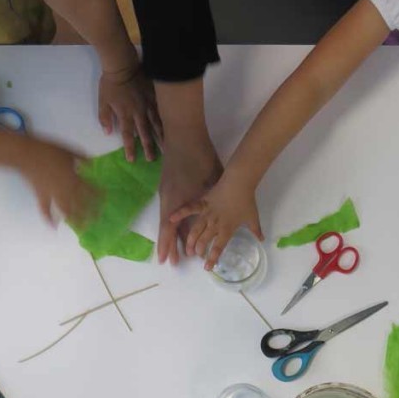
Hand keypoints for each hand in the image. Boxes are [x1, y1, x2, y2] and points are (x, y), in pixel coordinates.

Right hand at [17, 140, 97, 227]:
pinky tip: (53, 227)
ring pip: (66, 210)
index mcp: (73, 178)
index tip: (105, 201)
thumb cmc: (48, 150)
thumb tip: (92, 164)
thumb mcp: (69, 150)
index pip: (89, 190)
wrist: (27, 154)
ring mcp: (53, 195)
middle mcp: (65, 189)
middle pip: (80, 204)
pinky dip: (49, 219)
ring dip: (74, 220)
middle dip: (89, 213)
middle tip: (97, 221)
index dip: (98, 196)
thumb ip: (82, 158)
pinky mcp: (41, 196)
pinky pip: (45, 210)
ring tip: (81, 228)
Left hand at [98, 66, 162, 161]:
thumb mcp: (103, 101)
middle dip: (149, 147)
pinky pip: (163, 111)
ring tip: (167, 147)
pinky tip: (174, 128)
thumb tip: (108, 133)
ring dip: (161, 137)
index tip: (132, 160)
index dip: (130, 148)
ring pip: (157, 124)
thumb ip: (105, 117)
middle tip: (153, 159)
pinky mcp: (156, 96)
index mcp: (126, 114)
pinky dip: (168, 121)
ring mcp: (149, 104)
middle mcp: (139, 113)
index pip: (128, 135)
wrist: (122, 64)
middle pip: (145, 133)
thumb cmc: (110, 83)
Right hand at [157, 138, 222, 265]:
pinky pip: (169, 209)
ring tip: (173, 249)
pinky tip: (174, 226)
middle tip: (170, 263)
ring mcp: (167, 192)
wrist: (185, 135)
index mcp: (177, 201)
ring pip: (167, 220)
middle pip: (167, 228)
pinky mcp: (169, 185)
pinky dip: (172, 220)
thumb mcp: (213, 181)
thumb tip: (232, 215)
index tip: (171, 260)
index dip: (171, 245)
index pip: (171, 229)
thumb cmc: (200, 157)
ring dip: (171, 234)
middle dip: (169, 245)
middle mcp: (168, 200)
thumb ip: (220, 200)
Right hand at [170, 171, 263, 270]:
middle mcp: (215, 224)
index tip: (208, 268)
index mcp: (227, 229)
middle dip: (199, 251)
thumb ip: (256, 230)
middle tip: (196, 256)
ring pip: (196, 230)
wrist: (239, 183)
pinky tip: (171, 219)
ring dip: (191, 241)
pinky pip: (190, 209)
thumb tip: (263, 240)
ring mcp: (207, 214)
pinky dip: (180, 213)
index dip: (212, 259)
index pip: (218, 248)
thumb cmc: (246, 201)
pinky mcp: (202, 203)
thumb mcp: (253, 217)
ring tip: (188, 249)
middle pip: (204, 241)